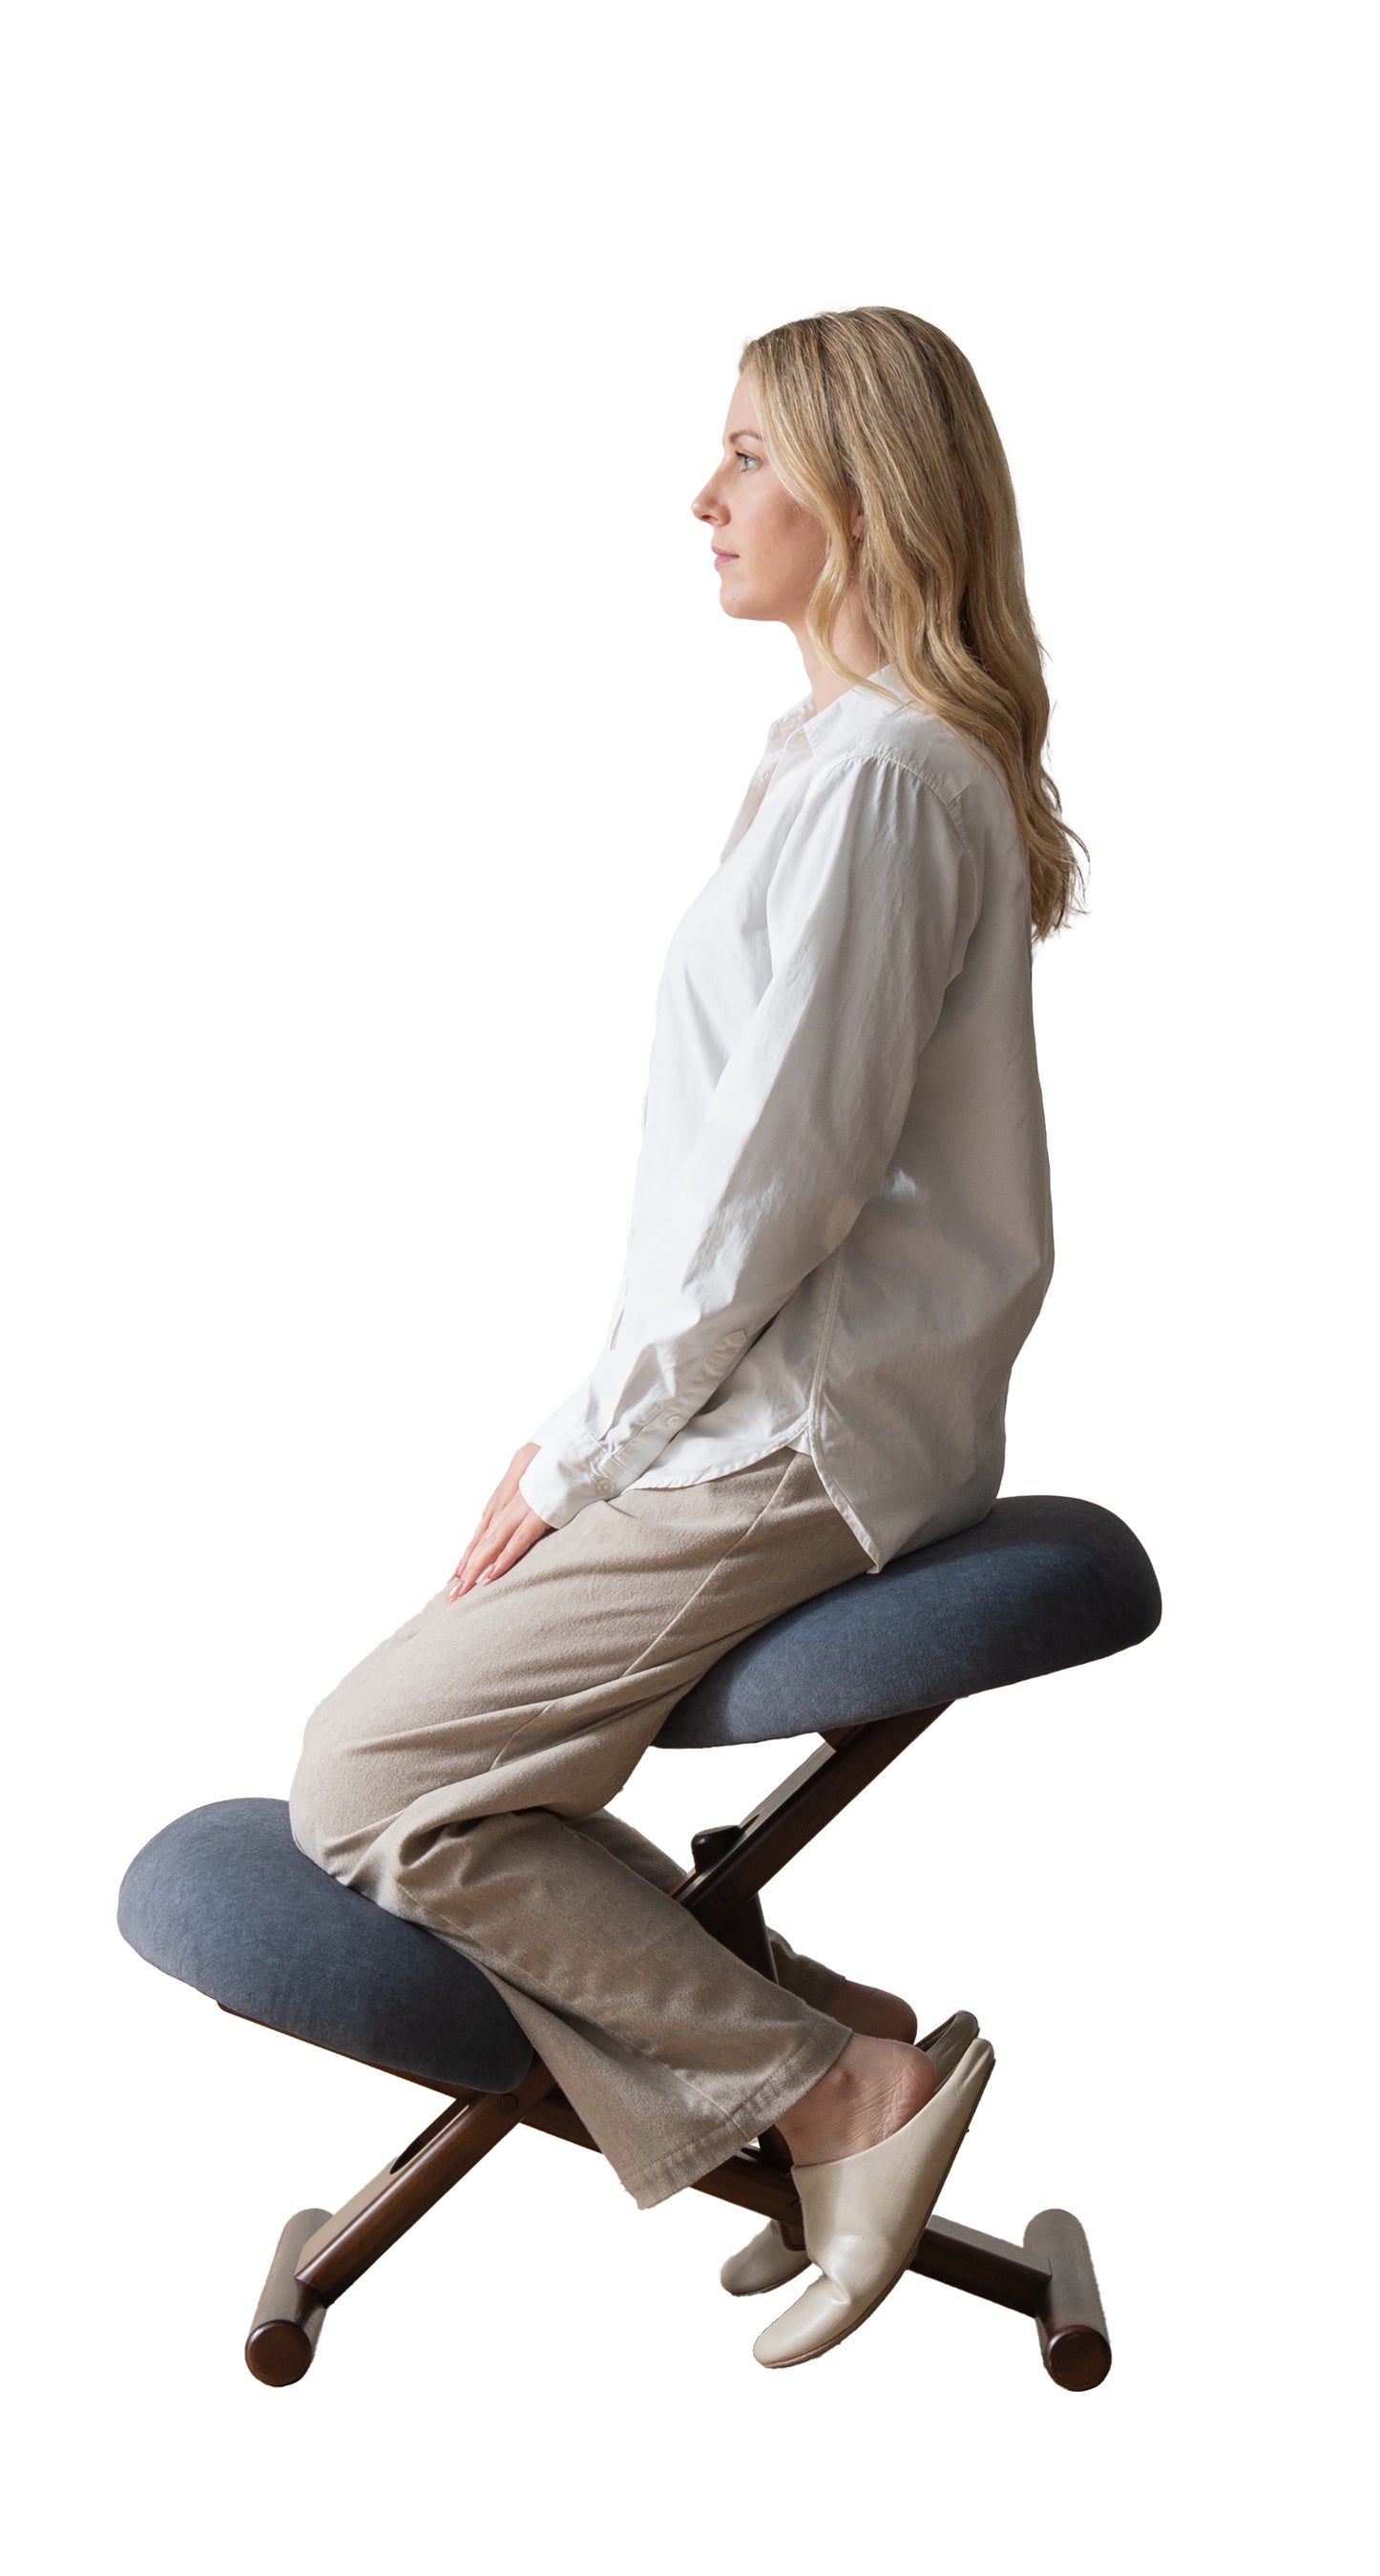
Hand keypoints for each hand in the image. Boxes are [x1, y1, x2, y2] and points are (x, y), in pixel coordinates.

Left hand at [448, 1444, 552, 1599]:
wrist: (577, 1452)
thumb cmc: (559, 1465)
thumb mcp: (534, 1479)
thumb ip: (524, 1496)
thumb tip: (523, 1514)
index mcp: (507, 1497)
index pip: (483, 1531)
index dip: (469, 1554)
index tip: (457, 1575)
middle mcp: (508, 1504)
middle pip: (481, 1541)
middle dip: (465, 1569)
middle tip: (452, 1595)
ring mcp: (521, 1509)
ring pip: (492, 1544)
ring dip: (476, 1569)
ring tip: (463, 1591)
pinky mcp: (538, 1515)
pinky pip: (518, 1541)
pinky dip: (503, 1558)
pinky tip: (491, 1575)